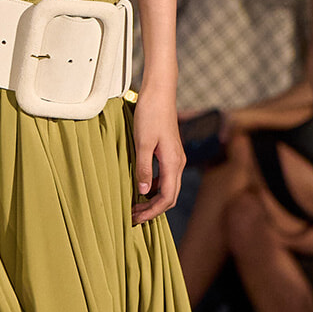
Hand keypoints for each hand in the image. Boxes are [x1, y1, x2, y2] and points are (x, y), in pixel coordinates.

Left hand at [131, 87, 184, 224]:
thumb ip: (143, 167)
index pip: (166, 198)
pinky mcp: (170, 153)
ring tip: (135, 206)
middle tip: (133, 217)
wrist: (159, 93)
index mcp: (173, 162)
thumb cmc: (150, 114)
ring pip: (169, 188)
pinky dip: (155, 188)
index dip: (152, 212)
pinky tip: (142, 188)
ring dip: (154, 200)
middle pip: (170, 196)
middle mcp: (178, 163)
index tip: (136, 218)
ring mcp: (176, 158)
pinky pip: (166, 178)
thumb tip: (143, 191)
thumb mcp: (143, 141)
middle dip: (153, 210)